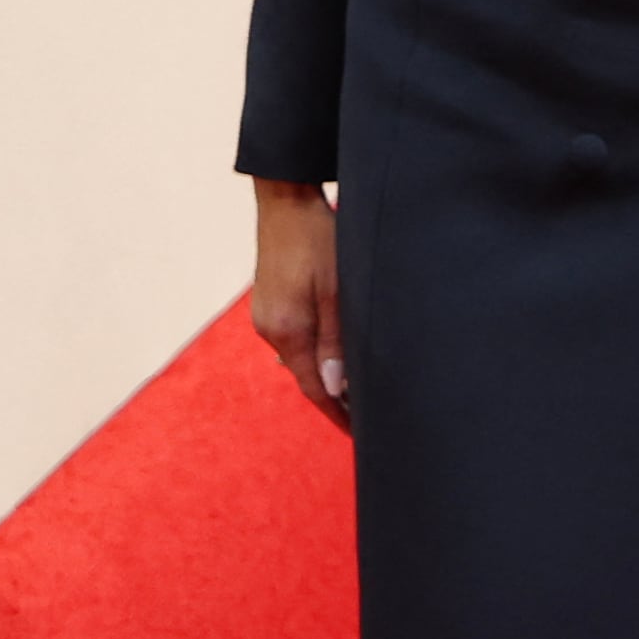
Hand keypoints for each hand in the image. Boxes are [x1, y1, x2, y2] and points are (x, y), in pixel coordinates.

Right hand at [249, 177, 351, 433]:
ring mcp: (268, 317)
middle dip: (336, 399)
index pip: (316, 388)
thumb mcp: (337, 292)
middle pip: (308, 377)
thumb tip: (335, 388)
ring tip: (361, 392)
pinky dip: (318, 354)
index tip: (363, 435)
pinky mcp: (271, 304)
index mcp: (288, 331)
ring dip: (328, 376)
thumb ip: (337, 341)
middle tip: (370, 418)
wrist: (287, 204)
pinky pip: (296, 340)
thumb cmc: (319, 241)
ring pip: (302, 359)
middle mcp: (271, 330)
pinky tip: (338, 355)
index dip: (339, 413)